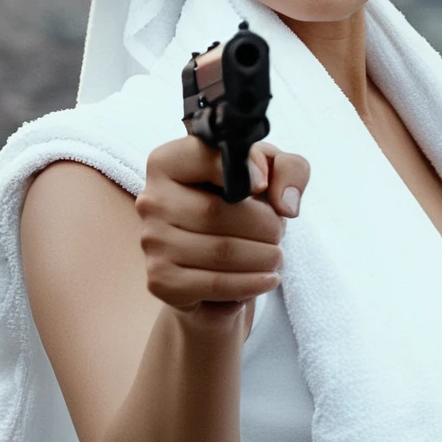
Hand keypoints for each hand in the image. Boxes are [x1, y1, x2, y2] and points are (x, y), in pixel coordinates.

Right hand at [136, 137, 309, 326]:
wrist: (216, 263)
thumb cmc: (243, 206)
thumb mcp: (272, 173)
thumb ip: (289, 169)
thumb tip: (283, 202)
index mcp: (169, 162)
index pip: (206, 157)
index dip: (243, 171)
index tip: (264, 187)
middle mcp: (152, 199)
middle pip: (216, 212)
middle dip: (263, 225)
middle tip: (279, 232)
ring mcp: (153, 242)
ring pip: (221, 251)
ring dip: (263, 257)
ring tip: (275, 256)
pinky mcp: (161, 280)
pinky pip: (215, 284)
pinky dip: (250, 284)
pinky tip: (268, 278)